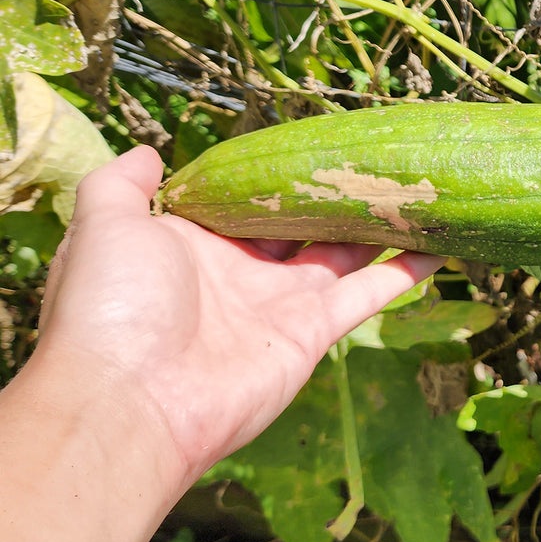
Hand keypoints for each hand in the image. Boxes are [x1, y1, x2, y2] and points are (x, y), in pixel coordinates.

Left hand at [38, 144, 444, 481]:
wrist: (131, 402)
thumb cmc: (113, 308)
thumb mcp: (102, 225)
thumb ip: (122, 184)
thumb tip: (150, 151)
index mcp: (192, 242)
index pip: (242, 198)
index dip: (274, 171)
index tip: (310, 139)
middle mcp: (241, 270)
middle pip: (302, 221)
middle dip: (334, 192)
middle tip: (374, 157)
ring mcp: (280, 302)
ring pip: (342, 251)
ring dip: (378, 223)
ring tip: (417, 189)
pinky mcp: (312, 332)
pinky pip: (367, 293)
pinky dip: (404, 272)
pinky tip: (438, 245)